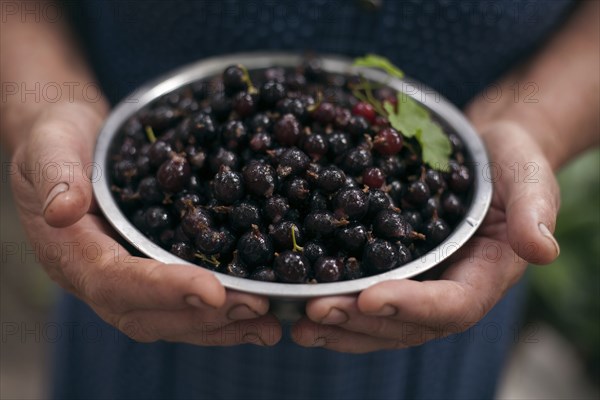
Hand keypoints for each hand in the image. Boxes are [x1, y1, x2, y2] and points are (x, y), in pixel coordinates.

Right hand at [9, 101, 280, 346]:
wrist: (73, 143)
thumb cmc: (58, 138)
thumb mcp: (50, 144)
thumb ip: (56, 174)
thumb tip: (63, 210)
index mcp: (71, 251)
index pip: (115, 281)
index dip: (163, 290)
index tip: (213, 292)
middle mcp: (99, 277)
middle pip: (148, 315)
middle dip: (203, 317)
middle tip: (257, 308)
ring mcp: (127, 280)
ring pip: (170, 320)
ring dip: (220, 327)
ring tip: (268, 326)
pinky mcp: (151, 271)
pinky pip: (183, 303)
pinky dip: (221, 314)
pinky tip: (259, 315)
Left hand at [291, 121, 559, 351]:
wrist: (483, 154)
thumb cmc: (511, 162)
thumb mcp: (529, 176)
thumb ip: (536, 209)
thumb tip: (541, 249)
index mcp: (485, 276)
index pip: (452, 305)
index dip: (412, 306)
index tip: (369, 297)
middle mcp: (449, 290)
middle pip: (407, 323)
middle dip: (361, 322)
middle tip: (315, 311)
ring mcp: (420, 285)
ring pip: (381, 322)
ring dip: (341, 327)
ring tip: (300, 322)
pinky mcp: (396, 270)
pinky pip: (366, 298)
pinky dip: (338, 308)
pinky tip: (300, 305)